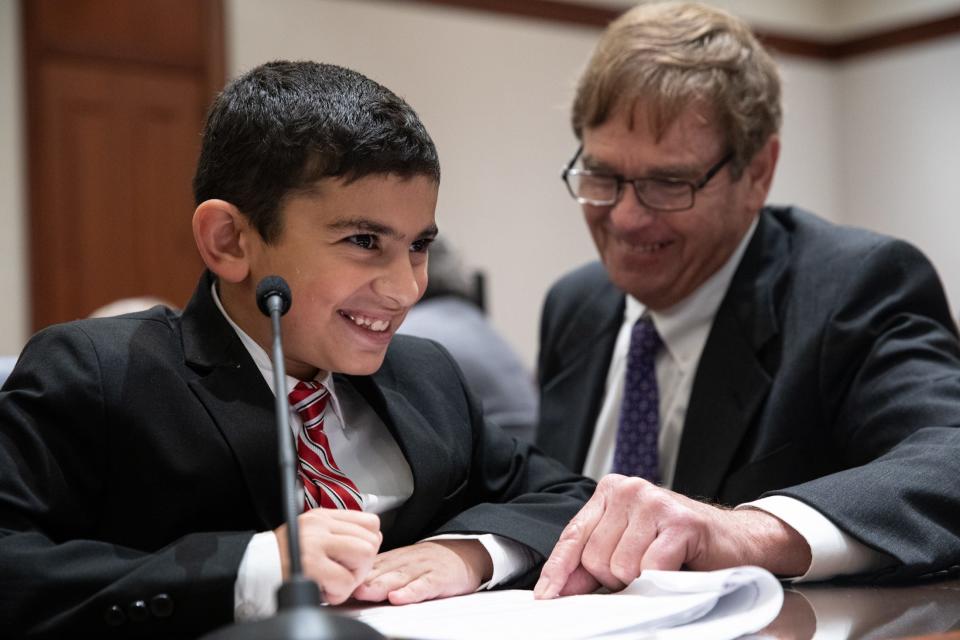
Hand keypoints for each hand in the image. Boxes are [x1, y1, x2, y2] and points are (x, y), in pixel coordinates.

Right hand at [274, 509, 381, 604]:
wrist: (252, 571)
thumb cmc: (283, 558)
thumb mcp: (311, 535)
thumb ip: (339, 533)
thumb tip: (373, 539)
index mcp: (322, 517)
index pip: (370, 522)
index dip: (369, 543)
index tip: (354, 557)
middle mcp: (319, 525)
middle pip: (371, 540)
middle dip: (363, 565)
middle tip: (344, 574)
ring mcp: (315, 543)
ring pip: (364, 555)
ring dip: (353, 577)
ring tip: (334, 581)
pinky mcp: (311, 564)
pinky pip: (345, 580)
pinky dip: (338, 593)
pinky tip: (324, 590)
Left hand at [351, 540, 493, 604]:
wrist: (465, 553)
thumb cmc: (431, 562)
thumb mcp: (404, 562)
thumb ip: (380, 572)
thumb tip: (351, 585)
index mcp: (395, 558)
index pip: (371, 565)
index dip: (354, 573)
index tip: (337, 581)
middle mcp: (406, 561)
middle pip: (382, 571)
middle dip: (364, 580)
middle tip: (347, 587)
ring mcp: (423, 569)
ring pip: (400, 577)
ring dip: (381, 585)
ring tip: (366, 593)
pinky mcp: (439, 578)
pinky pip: (424, 586)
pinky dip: (411, 592)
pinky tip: (399, 597)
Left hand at [533, 474, 810, 598]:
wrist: (738, 541)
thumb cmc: (683, 545)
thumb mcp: (629, 545)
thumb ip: (594, 559)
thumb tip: (559, 587)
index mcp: (611, 491)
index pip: (572, 536)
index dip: (558, 571)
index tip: (546, 597)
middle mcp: (629, 490)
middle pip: (595, 557)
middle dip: (615, 579)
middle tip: (644, 572)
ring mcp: (654, 502)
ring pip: (620, 566)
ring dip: (641, 580)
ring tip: (662, 567)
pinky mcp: (679, 522)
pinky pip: (651, 569)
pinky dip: (662, 581)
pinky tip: (675, 569)